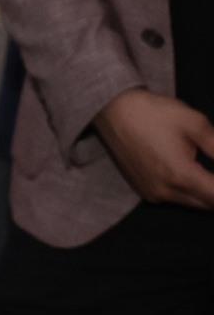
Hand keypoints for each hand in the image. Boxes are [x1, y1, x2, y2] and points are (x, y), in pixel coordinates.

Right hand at [94, 88, 213, 208]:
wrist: (111, 109)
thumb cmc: (153, 112)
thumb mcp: (195, 123)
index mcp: (181, 175)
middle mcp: (166, 192)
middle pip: (210, 205)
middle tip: (213, 166)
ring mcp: (153, 194)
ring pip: (194, 204)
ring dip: (207, 193)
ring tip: (209, 173)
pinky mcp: (144, 191)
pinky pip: (177, 200)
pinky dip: (191, 192)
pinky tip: (192, 173)